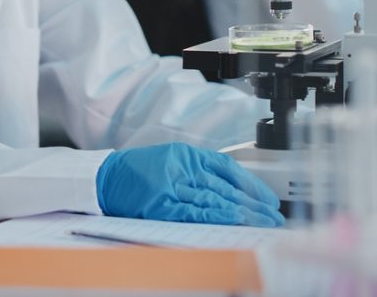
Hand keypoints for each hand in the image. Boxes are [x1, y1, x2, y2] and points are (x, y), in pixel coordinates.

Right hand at [95, 142, 283, 226]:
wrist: (103, 178)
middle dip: (253, 202)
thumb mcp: (170, 162)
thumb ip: (198, 172)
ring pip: (215, 198)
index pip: (228, 169)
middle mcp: (181, 167)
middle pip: (226, 186)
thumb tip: (233, 191)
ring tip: (263, 221)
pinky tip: (236, 220)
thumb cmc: (135, 172)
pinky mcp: (162, 204)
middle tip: (274, 214)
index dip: (251, 184)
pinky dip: (218, 216)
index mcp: (186, 155)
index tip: (269, 198)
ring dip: (242, 211)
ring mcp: (171, 186)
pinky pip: (196, 211)